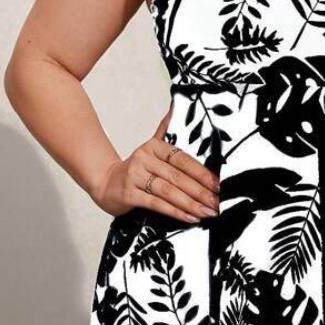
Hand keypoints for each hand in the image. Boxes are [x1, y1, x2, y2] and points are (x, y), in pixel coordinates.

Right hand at [91, 107, 219, 222]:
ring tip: (207, 212)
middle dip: (201, 192)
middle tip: (217, 203)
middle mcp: (144, 158)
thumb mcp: (151, 148)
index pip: (183, 159)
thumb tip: (176, 106)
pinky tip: (189, 218)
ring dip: (191, 204)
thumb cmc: (136, 169)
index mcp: (154, 146)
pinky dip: (175, 212)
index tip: (219, 185)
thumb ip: (166, 132)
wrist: (105, 183)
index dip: (202, 173)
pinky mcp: (128, 194)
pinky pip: (156, 204)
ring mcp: (135, 176)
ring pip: (169, 191)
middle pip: (178, 176)